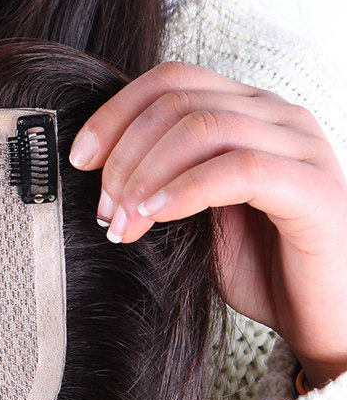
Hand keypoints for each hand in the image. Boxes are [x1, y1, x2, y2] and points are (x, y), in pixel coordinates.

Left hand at [69, 61, 346, 385]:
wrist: (321, 319)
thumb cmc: (258, 265)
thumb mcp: (194, 211)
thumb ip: (161, 177)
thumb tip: (93, 166)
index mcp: (247, 110)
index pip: (170, 80)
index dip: (114, 114)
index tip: (78, 160)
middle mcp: (277, 115)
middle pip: (177, 102)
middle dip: (123, 156)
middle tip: (102, 210)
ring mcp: (302, 147)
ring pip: (203, 128)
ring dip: (146, 176)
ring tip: (122, 223)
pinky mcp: (315, 189)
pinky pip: (239, 169)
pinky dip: (185, 190)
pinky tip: (155, 218)